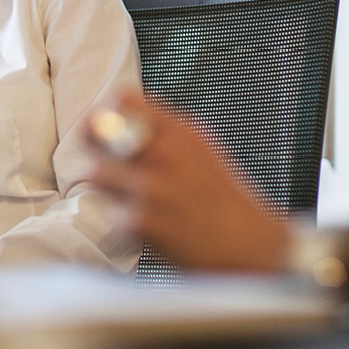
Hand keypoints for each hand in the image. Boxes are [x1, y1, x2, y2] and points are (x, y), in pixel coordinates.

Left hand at [86, 90, 290, 271]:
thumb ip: (163, 132)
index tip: (102, 125)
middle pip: (100, 130)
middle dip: (93, 145)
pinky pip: (111, 214)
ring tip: (126, 197)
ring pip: (95, 172)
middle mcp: (165, 153)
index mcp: (181, 131)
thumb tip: (115, 116)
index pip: (123, 100)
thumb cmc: (226, 201)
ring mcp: (153, 187)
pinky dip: (122, 223)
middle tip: (101, 159)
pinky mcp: (144, 221)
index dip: (106, 112)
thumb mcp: (201, 149)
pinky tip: (147, 227)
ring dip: (105, 186)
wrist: (254, 248)